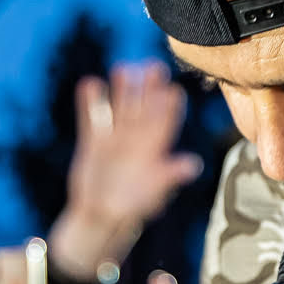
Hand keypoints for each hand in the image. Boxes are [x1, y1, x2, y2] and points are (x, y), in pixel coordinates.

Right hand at [48, 62, 204, 279]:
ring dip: (122, 90)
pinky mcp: (94, 141)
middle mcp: (137, 140)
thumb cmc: (131, 208)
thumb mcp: (152, 193)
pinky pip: (93, 118)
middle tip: (154, 67)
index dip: (169, 108)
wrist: (100, 216)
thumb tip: (193, 164)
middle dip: (149, 90)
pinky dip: (91, 103)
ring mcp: (115, 139)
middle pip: (144, 110)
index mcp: (154, 151)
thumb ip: (168, 176)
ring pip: (120, 109)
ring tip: (123, 69)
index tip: (174, 90)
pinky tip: (90, 84)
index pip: (164, 124)